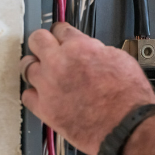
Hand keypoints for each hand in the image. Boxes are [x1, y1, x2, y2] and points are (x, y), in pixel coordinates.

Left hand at [19, 23, 154, 154]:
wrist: (126, 125)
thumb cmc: (128, 97)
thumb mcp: (120, 60)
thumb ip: (98, 51)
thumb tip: (91, 51)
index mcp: (80, 48)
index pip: (61, 29)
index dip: (62, 32)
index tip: (61, 35)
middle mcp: (59, 63)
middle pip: (37, 40)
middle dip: (43, 42)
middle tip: (47, 48)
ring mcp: (48, 86)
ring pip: (26, 66)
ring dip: (35, 67)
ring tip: (42, 72)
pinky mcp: (44, 109)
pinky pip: (27, 96)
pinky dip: (34, 94)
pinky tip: (42, 95)